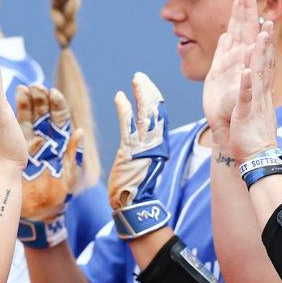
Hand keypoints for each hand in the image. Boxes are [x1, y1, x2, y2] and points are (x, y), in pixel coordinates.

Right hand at [18, 84, 84, 222]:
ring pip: (29, 116)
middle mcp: (47, 141)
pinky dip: (15, 113)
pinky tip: (11, 100)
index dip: (58, 105)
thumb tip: (80, 132)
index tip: (54, 94)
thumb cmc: (56, 199)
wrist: (37, 214)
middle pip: (45, 113)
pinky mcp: (17, 148)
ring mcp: (31, 143)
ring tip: (24, 88)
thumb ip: (74, 155)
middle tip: (37, 86)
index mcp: (61, 145)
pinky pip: (16, 127)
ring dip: (27, 101)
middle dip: (42, 98)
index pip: (61, 119)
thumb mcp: (69, 176)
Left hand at [109, 72, 169, 211]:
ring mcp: (145, 148)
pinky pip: (128, 126)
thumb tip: (143, 130)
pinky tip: (120, 97)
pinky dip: (125, 109)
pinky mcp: (130, 152)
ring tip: (135, 79)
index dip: (154, 98)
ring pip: (146, 114)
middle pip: (157, 111)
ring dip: (141, 94)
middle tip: (140, 77)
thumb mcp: (144, 160)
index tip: (147, 84)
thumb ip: (146, 144)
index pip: (161, 115)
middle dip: (149, 91)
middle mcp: (156, 144)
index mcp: (160, 146)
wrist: (133, 205)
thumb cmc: (136, 185)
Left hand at [229, 21, 280, 163]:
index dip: (266, 45)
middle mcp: (263, 94)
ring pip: (259, 75)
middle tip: (268, 20)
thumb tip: (258, 82)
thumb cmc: (254, 136)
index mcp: (263, 92)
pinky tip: (247, 72)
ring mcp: (255, 103)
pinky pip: (246, 98)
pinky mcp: (246, 114)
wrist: (259, 159)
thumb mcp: (257, 108)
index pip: (266, 64)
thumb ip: (258, 93)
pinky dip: (247, 85)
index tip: (266, 25)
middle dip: (266, 41)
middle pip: (265, 63)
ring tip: (262, 35)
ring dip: (260, 55)